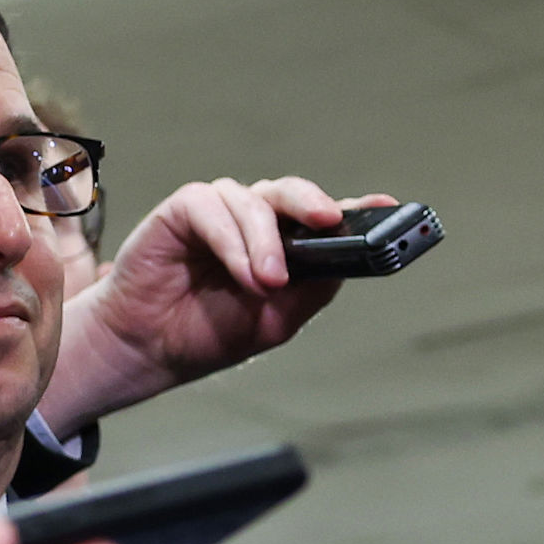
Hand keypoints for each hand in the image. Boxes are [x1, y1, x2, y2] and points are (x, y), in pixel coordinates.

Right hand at [41, 178, 386, 434]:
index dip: (360, 208)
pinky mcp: (184, 211)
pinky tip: (243, 272)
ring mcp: (221, 212)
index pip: (325, 217)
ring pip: (254, 201)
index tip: (390, 206)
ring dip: (265, 243)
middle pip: (293, 194)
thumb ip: (313, 286)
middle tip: (329, 222)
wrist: (152, 348)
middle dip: (313, 205)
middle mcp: (257, 220)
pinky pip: (212, 208)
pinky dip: (232, 241)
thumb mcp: (279, 318)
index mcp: (286, 243)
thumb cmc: (212, 329)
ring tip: (267, 283)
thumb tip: (348, 260)